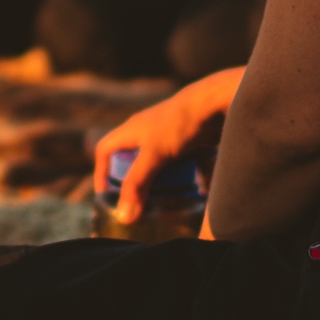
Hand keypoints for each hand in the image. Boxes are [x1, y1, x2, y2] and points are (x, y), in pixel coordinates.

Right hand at [92, 67, 241, 223]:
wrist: (216, 102)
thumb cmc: (180, 123)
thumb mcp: (155, 154)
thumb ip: (138, 183)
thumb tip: (124, 217)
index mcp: (131, 130)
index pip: (105, 151)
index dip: (102, 173)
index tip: (107, 195)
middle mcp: (146, 131)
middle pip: (131, 159)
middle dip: (133, 183)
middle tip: (138, 203)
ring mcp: (168, 135)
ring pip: (156, 163)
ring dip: (158, 182)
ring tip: (164, 201)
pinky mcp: (188, 140)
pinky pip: (178, 162)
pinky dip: (180, 176)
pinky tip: (189, 190)